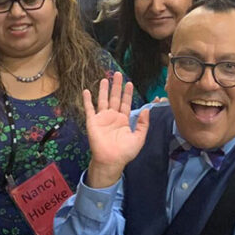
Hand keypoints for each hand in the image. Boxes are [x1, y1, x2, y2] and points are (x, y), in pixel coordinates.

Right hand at [83, 73, 149, 187]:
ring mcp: (102, 118)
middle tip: (118, 74)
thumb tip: (148, 109)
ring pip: (103, 100)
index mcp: (123, 120)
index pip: (125, 103)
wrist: (111, 161)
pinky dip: (87, 100)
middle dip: (116, 86)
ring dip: (104, 90)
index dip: (127, 93)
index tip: (129, 83)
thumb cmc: (125, 152)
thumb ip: (143, 124)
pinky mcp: (92, 122)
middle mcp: (112, 117)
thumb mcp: (139, 138)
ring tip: (105, 79)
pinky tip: (86, 91)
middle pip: (114, 98)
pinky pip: (89, 109)